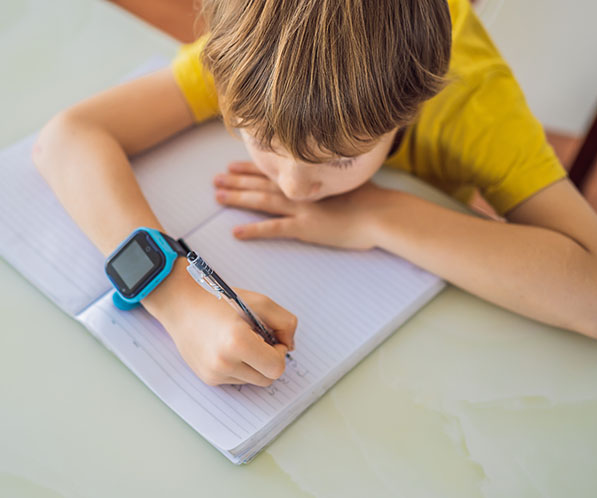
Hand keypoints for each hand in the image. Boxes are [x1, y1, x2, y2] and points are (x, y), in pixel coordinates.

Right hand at [150, 269, 296, 385]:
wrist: (180, 303)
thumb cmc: (219, 299)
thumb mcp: (259, 302)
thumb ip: (285, 323)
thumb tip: (289, 346)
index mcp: (237, 342)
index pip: (276, 367)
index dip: (280, 352)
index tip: (271, 338)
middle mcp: (224, 363)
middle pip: (267, 379)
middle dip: (269, 360)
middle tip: (258, 339)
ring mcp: (214, 373)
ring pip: (252, 380)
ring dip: (254, 364)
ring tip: (240, 341)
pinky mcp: (208, 378)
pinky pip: (236, 379)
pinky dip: (239, 366)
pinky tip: (227, 348)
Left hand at [214, 162, 381, 249]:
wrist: (381, 213)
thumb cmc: (370, 199)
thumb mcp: (347, 183)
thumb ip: (330, 181)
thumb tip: (323, 178)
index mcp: (309, 180)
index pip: (274, 172)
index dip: (251, 168)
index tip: (232, 165)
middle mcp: (300, 191)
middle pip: (261, 184)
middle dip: (236, 181)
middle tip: (215, 179)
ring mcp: (301, 209)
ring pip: (262, 201)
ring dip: (238, 198)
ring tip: (218, 197)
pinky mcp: (305, 228)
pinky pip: (273, 229)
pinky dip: (254, 230)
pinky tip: (236, 232)